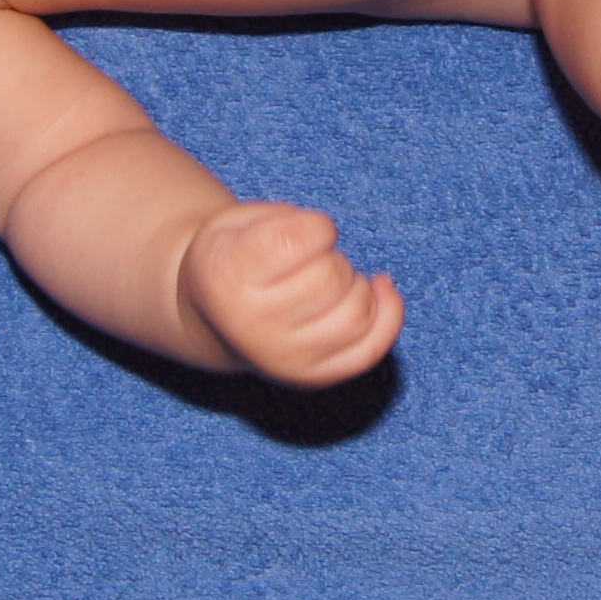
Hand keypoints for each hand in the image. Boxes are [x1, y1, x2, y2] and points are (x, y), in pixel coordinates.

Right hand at [180, 200, 402, 385]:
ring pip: (357, 313)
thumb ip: (290, 225)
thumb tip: (348, 258)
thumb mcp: (239, 222)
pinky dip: (389, 315)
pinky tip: (381, 289)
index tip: (300, 233)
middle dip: (332, 256)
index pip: (301, 240)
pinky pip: (370, 350)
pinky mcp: (313, 377)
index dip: (316, 227)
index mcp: (228, 277)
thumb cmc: (235, 258)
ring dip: (355, 284)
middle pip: (332, 277)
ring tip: (327, 281)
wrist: (211, 318)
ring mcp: (285, 359)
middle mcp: (253, 327)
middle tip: (308, 261)